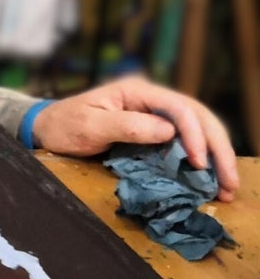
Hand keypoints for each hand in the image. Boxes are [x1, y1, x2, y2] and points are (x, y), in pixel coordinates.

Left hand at [32, 76, 238, 201]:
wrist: (49, 128)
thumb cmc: (65, 124)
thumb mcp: (90, 125)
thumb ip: (127, 126)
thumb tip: (168, 132)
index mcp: (138, 91)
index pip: (179, 108)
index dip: (195, 136)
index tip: (198, 164)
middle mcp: (151, 100)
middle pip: (198, 118)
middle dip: (217, 149)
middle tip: (229, 182)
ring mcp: (154, 115)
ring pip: (198, 130)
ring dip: (215, 157)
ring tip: (227, 187)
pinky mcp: (152, 132)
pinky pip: (184, 143)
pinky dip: (200, 161)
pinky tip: (209, 181)